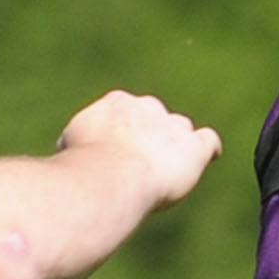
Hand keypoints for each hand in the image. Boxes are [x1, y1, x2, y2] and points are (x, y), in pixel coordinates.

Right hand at [58, 91, 221, 208]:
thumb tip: (75, 146)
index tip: (113, 155)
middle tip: (137, 167)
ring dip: (175, 146)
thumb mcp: (70, 143)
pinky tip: (206, 156)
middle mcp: (148, 107)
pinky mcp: (194, 149)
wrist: (111, 176)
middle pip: (154, 117)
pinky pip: (208, 142)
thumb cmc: (83, 165)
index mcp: (117, 102)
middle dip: (149, 137)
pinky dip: (207, 150)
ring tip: (166, 170)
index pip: (124, 112)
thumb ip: (80, 138)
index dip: (120, 135)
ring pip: (181, 129)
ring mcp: (174, 126)